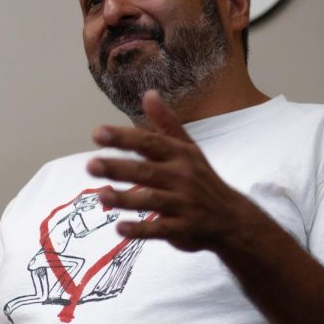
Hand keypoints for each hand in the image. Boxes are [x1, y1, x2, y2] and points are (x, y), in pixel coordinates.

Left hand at [86, 90, 256, 252]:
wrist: (233, 218)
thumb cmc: (202, 179)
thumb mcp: (188, 149)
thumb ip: (166, 124)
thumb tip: (149, 93)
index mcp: (180, 155)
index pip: (149, 143)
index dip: (123, 138)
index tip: (97, 133)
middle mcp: (182, 177)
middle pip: (146, 171)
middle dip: (118, 168)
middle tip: (90, 165)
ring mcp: (184, 204)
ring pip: (151, 200)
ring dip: (126, 198)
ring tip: (101, 195)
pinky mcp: (184, 228)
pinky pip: (160, 229)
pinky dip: (141, 230)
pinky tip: (120, 229)